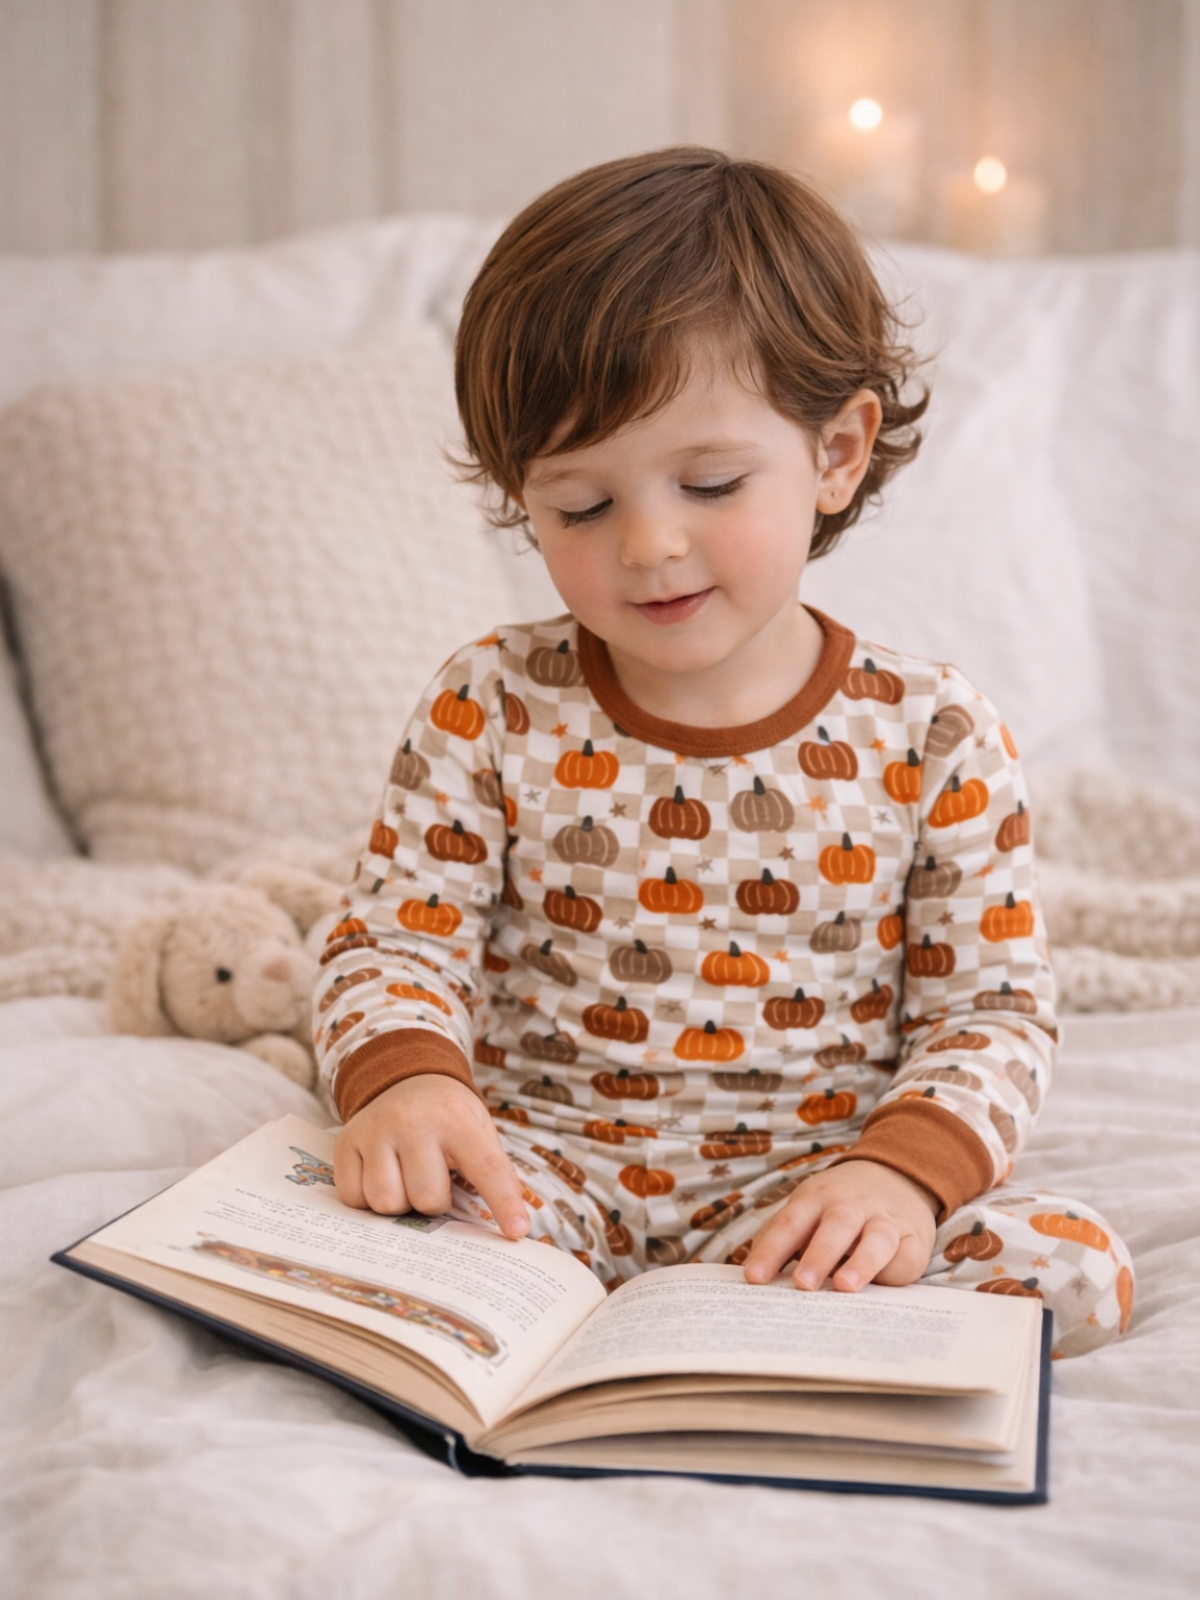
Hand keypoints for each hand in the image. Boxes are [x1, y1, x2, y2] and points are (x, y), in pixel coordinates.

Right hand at [333, 1075, 529, 1238]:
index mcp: (456, 1119)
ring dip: (399, 1204)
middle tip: (433, 1180)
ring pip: (386, 1203)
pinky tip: (381, 1175)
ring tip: (406, 1179)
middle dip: (433, 1202)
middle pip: (426, 1199)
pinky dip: (368, 1199)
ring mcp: (375, 1130)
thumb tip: (514, 1228)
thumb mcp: (478, 1130)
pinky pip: (354, 1198)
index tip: (515, 1232)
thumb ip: (494, 1173)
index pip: (486, 1168)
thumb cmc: (447, 1116)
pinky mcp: (347, 1141)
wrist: (405, 1078)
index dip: (503, 1204)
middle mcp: (413, 1121)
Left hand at [742, 1159, 937, 1291]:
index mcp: (815, 1199)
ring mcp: (884, 1220)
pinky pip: (908, 1254)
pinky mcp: (913, 1238)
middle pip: (834, 1227)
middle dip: (818, 1255)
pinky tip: (885, 1284)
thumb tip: (754, 1275)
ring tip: (844, 1286)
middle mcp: (850, 1206)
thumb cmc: (839, 1207)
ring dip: (860, 1262)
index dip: (770, 1251)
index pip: (789, 1224)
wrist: (896, 1176)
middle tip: (802, 1284)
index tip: (754, 1278)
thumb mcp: (807, 1210)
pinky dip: (896, 1269)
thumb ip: (781, 1239)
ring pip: (875, 1238)